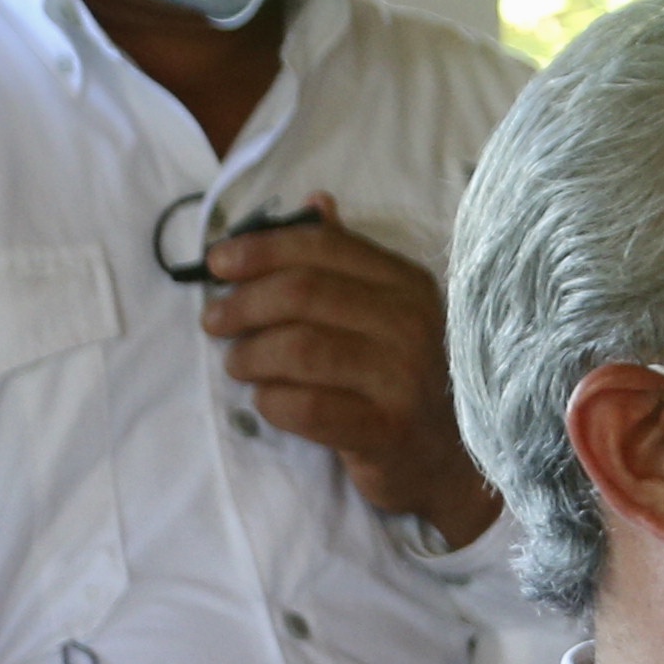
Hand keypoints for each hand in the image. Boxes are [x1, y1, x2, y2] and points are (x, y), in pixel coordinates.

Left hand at [204, 201, 497, 544]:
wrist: (449, 461)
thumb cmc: (401, 379)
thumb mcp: (386, 311)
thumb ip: (349, 260)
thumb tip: (314, 201)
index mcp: (406, 284)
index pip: (323, 247)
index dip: (261, 249)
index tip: (216, 263)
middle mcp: (411, 323)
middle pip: (304, 293)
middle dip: (244, 303)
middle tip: (214, 321)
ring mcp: (403, 378)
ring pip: (300, 349)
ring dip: (252, 354)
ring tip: (237, 363)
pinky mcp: (387, 431)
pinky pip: (308, 407)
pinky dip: (272, 401)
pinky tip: (265, 401)